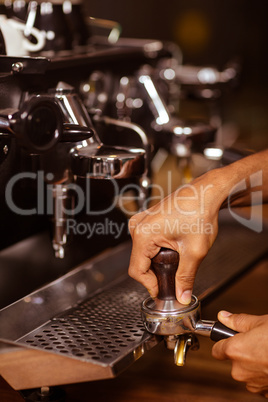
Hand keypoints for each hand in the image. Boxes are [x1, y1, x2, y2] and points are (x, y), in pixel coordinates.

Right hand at [128, 170, 223, 303]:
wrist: (206, 193)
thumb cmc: (200, 213)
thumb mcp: (194, 252)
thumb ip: (186, 277)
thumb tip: (181, 296)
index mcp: (143, 234)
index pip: (137, 271)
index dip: (150, 286)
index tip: (164, 291)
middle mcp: (137, 226)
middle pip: (139, 263)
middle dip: (156, 274)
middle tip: (176, 278)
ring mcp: (141, 221)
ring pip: (143, 254)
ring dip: (158, 262)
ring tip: (178, 259)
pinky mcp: (147, 220)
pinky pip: (147, 243)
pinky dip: (158, 251)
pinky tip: (174, 249)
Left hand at [212, 311, 267, 396]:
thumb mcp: (260, 322)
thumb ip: (238, 321)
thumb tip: (224, 317)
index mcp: (235, 350)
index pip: (216, 350)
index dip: (222, 342)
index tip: (227, 339)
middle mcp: (240, 370)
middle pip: (234, 361)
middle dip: (243, 352)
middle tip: (257, 341)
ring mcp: (254, 384)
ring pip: (248, 372)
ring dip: (255, 364)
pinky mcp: (266, 393)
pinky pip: (260, 382)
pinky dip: (265, 374)